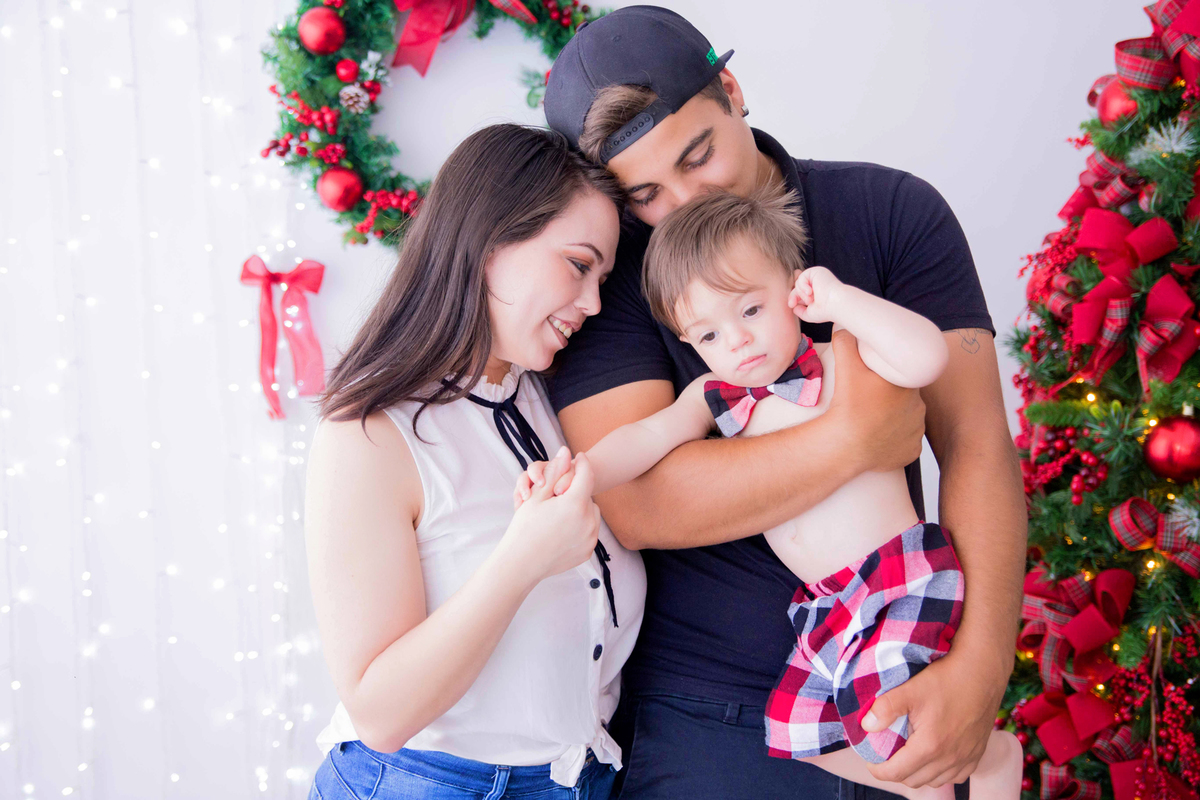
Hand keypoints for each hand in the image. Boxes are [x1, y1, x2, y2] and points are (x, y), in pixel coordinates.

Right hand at [503, 447, 599, 581]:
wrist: (520, 564)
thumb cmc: (524, 528)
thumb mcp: (536, 496)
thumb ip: (554, 472)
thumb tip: (566, 451)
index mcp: (575, 504)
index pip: (586, 474)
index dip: (581, 463)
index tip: (578, 458)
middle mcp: (588, 521)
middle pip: (588, 495)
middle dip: (577, 492)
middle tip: (560, 495)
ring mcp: (590, 538)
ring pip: (591, 514)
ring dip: (580, 509)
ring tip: (560, 514)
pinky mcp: (587, 551)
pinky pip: (589, 532)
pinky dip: (580, 527)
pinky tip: (561, 531)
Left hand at [788, 266, 844, 322]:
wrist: (836, 304)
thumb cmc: (826, 311)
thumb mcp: (809, 313)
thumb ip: (800, 311)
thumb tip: (794, 307)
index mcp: (817, 292)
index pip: (800, 292)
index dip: (793, 297)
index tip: (791, 305)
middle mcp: (818, 283)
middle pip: (798, 287)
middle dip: (793, 296)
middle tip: (792, 304)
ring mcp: (817, 277)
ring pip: (799, 283)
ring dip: (801, 293)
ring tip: (810, 300)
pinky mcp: (817, 271)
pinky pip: (802, 277)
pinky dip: (803, 286)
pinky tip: (810, 292)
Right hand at [826, 329, 924, 472]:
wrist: (846, 446)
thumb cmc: (849, 407)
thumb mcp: (846, 368)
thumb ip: (846, 343)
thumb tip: (843, 329)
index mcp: (909, 384)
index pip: (904, 375)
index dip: (889, 375)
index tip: (874, 379)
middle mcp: (919, 408)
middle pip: (905, 396)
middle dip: (891, 396)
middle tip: (869, 398)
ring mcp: (916, 432)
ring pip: (906, 419)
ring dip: (893, 417)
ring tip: (872, 418)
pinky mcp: (910, 452)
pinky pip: (904, 442)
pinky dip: (893, 439)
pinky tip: (878, 438)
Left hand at [862, 646, 1007, 787]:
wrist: (982, 672)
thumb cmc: (946, 679)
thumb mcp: (910, 689)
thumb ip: (886, 708)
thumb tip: (866, 726)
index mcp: (930, 746)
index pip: (898, 773)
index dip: (879, 771)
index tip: (870, 762)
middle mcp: (950, 758)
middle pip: (915, 781)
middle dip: (896, 772)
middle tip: (886, 756)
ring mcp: (966, 758)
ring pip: (935, 781)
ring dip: (918, 774)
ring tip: (907, 756)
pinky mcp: (977, 754)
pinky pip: (956, 776)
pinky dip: (940, 773)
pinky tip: (933, 758)